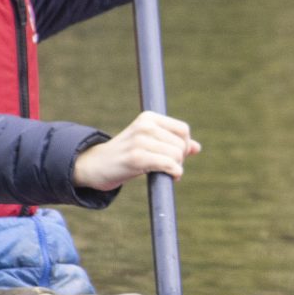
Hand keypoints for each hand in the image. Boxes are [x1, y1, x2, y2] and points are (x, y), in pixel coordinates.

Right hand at [73, 110, 200, 191]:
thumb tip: (197, 148)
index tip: (174, 156)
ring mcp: (140, 140)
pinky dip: (174, 173)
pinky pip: (168, 164)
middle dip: (179, 159)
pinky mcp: (137, 157)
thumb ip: (172, 143)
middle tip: (166, 167)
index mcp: (149, 117)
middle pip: (181, 144)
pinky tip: (170, 176)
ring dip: (176, 168)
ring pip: (177, 155)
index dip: (184, 146)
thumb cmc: (126, 155)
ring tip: (164, 171)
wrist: (96, 166)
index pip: (183, 130)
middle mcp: (145, 125)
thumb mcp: (149, 144)